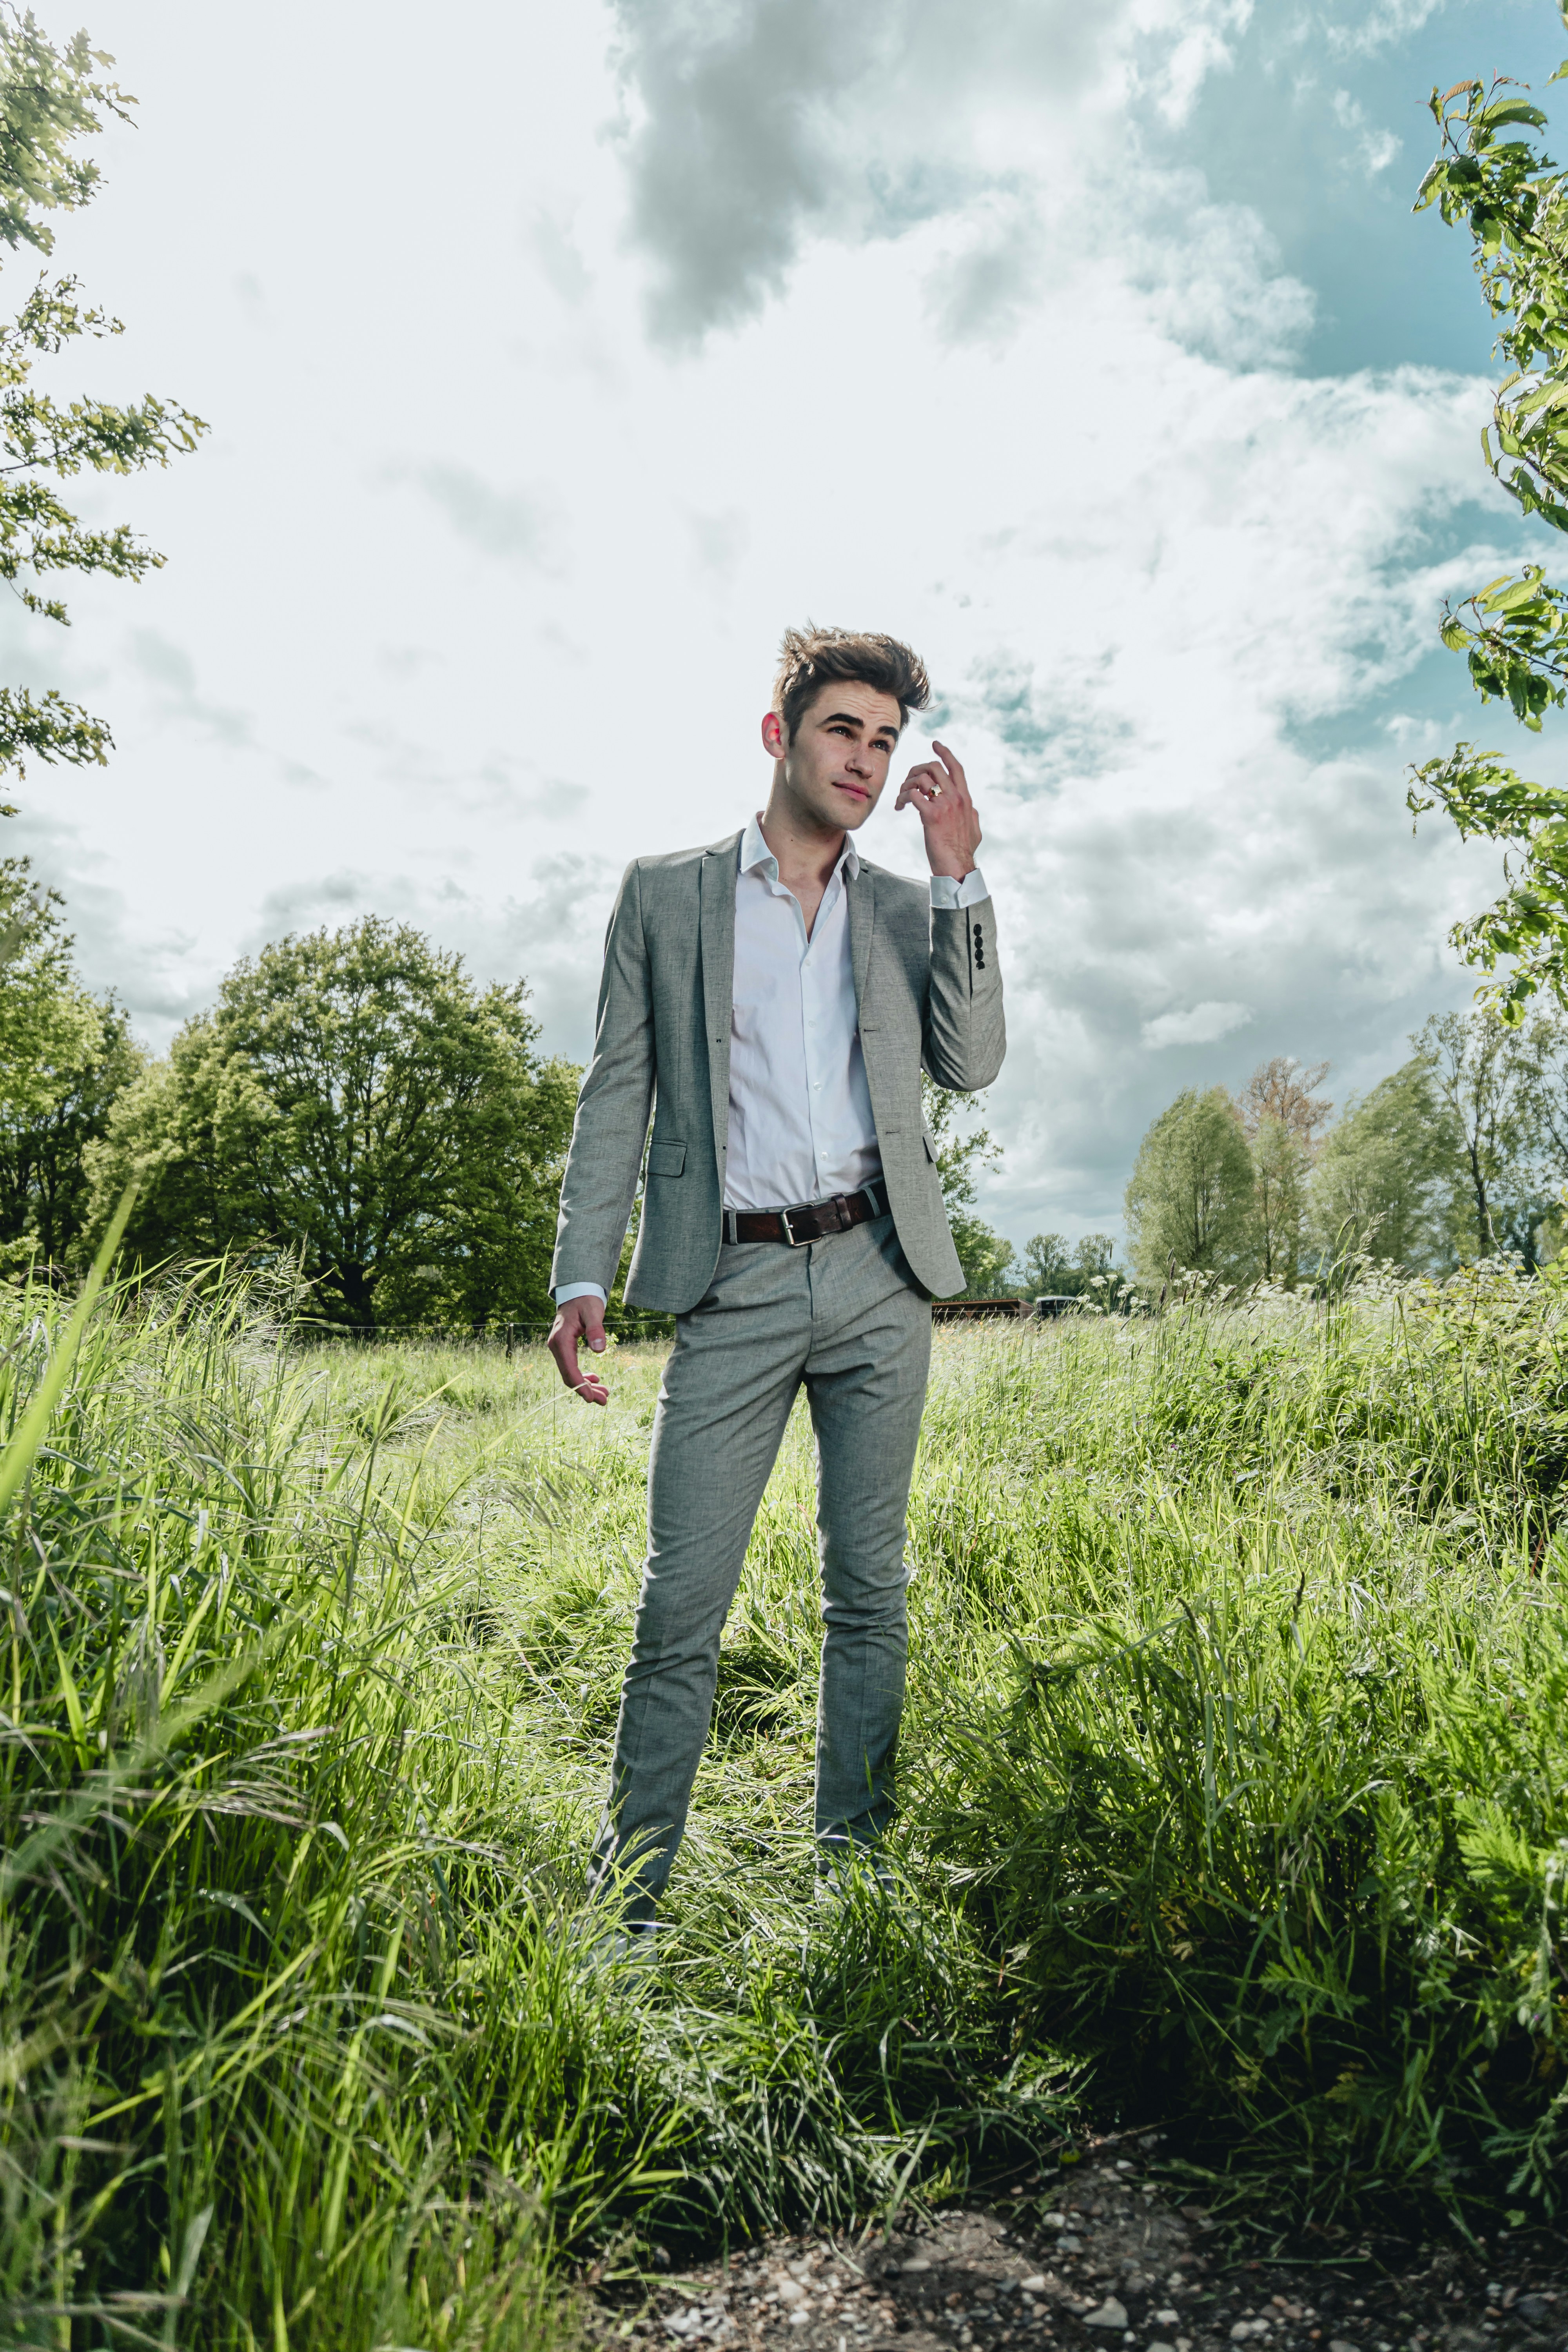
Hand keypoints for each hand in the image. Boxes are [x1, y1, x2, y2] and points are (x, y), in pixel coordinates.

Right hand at [547, 1294, 609, 1405]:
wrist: (576, 1292)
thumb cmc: (585, 1300)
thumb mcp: (593, 1312)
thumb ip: (596, 1329)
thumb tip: (599, 1350)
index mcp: (561, 1340)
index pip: (569, 1370)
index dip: (580, 1387)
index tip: (592, 1399)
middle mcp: (556, 1346)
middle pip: (569, 1376)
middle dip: (586, 1391)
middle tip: (605, 1400)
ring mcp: (558, 1348)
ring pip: (570, 1373)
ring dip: (586, 1385)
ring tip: (604, 1393)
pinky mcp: (563, 1348)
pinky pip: (571, 1367)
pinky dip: (583, 1376)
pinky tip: (595, 1378)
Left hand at [894, 740, 980, 879]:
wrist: (957, 866)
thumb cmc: (964, 852)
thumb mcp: (975, 829)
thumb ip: (972, 815)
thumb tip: (972, 809)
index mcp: (966, 798)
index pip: (956, 767)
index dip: (945, 753)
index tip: (935, 744)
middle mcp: (956, 797)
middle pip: (934, 767)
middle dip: (915, 769)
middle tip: (907, 781)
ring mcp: (944, 805)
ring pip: (920, 778)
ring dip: (906, 785)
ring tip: (901, 798)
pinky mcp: (931, 815)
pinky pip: (912, 795)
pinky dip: (902, 798)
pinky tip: (899, 807)